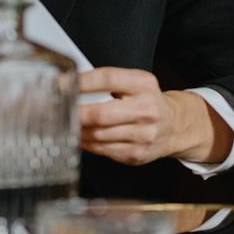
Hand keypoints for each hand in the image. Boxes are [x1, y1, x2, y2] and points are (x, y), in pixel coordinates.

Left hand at [76, 67, 231, 166]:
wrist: (175, 126)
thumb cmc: (146, 101)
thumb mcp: (135, 83)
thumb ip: (107, 83)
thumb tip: (70, 85)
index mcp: (144, 85)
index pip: (108, 79)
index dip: (82, 82)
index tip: (61, 83)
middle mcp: (146, 110)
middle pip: (101, 114)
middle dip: (75, 113)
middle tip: (58, 109)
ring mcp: (143, 135)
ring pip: (98, 135)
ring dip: (78, 130)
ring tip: (68, 123)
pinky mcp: (136, 154)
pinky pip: (102, 149)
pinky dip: (87, 143)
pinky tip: (82, 136)